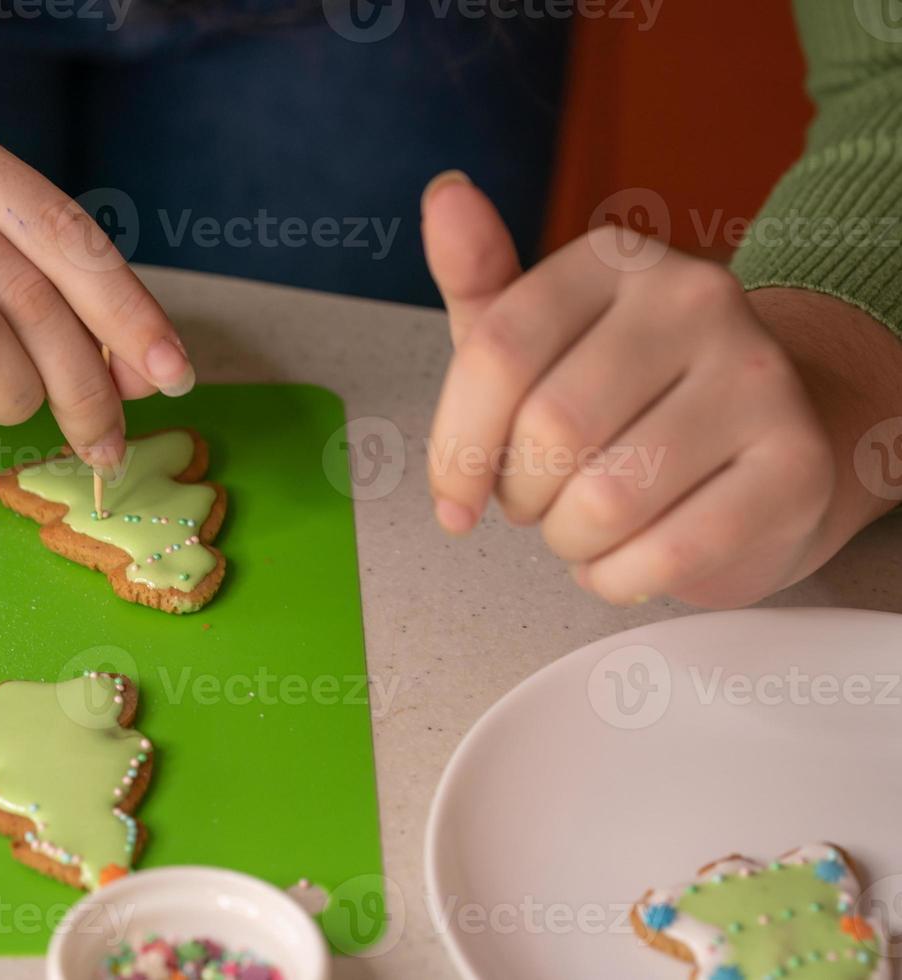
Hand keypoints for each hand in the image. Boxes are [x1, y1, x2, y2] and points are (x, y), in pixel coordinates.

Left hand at [420, 172, 896, 607]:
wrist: (765, 442)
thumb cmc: (626, 396)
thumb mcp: (537, 336)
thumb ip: (480, 280)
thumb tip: (445, 193)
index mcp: (616, 260)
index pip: (499, 351)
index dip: (456, 447)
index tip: (452, 498)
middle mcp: (696, 297)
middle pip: (550, 429)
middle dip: (519, 496)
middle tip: (536, 503)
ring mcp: (756, 376)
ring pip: (606, 498)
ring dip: (569, 541)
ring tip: (582, 528)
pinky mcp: (797, 464)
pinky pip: (668, 551)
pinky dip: (621, 577)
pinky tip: (624, 561)